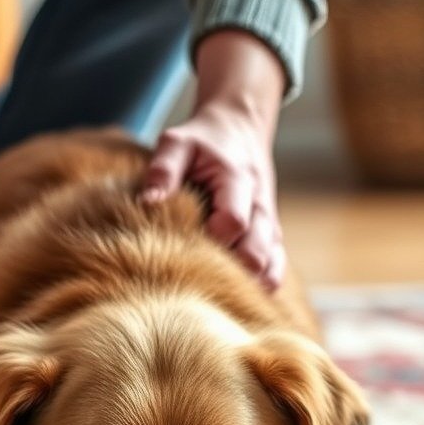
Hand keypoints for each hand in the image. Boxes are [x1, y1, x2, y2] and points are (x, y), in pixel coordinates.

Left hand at [141, 30, 286, 289]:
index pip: (234, 223)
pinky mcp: (270, 237)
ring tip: (210, 291)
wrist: (239, 130)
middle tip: (194, 276)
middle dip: (229, 271)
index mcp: (239, 181)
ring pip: (271, 267)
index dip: (211, 240)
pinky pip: (275, 270)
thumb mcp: (176, 142)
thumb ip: (163, 169)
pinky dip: (258, 285)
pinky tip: (231, 294)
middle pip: (258, 253)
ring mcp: (270, 225)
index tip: (183, 245)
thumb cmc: (201, 140)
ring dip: (246, 283)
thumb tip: (148, 202)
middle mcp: (261, 207)